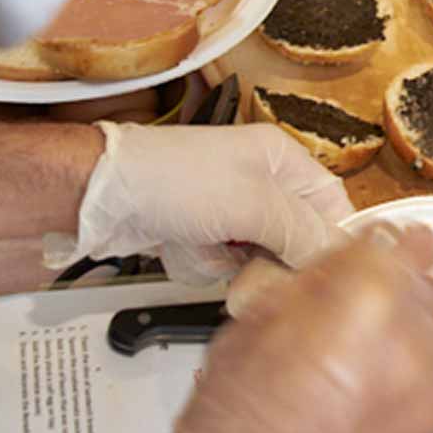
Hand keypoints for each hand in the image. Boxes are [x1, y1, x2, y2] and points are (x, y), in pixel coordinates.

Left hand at [63, 122, 353, 283]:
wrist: (100, 195)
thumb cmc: (170, 180)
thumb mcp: (251, 204)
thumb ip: (300, 230)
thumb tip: (333, 255)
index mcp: (280, 159)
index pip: (332, 203)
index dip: (333, 240)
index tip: (326, 273)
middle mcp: (260, 181)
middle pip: (296, 237)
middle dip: (273, 260)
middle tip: (255, 269)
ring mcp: (229, 208)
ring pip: (259, 257)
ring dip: (233, 265)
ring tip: (207, 250)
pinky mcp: (202, 232)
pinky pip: (223, 264)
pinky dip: (203, 264)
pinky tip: (183, 249)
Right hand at [112, 222, 432, 432]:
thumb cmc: (237, 416)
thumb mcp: (259, 318)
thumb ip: (319, 282)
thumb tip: (347, 265)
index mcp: (369, 291)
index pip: (415, 243)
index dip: (400, 246)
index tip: (393, 251)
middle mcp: (413, 334)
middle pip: (431, 293)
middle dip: (403, 298)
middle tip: (363, 317)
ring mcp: (430, 388)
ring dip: (414, 345)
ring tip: (366, 367)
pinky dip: (415, 391)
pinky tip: (374, 406)